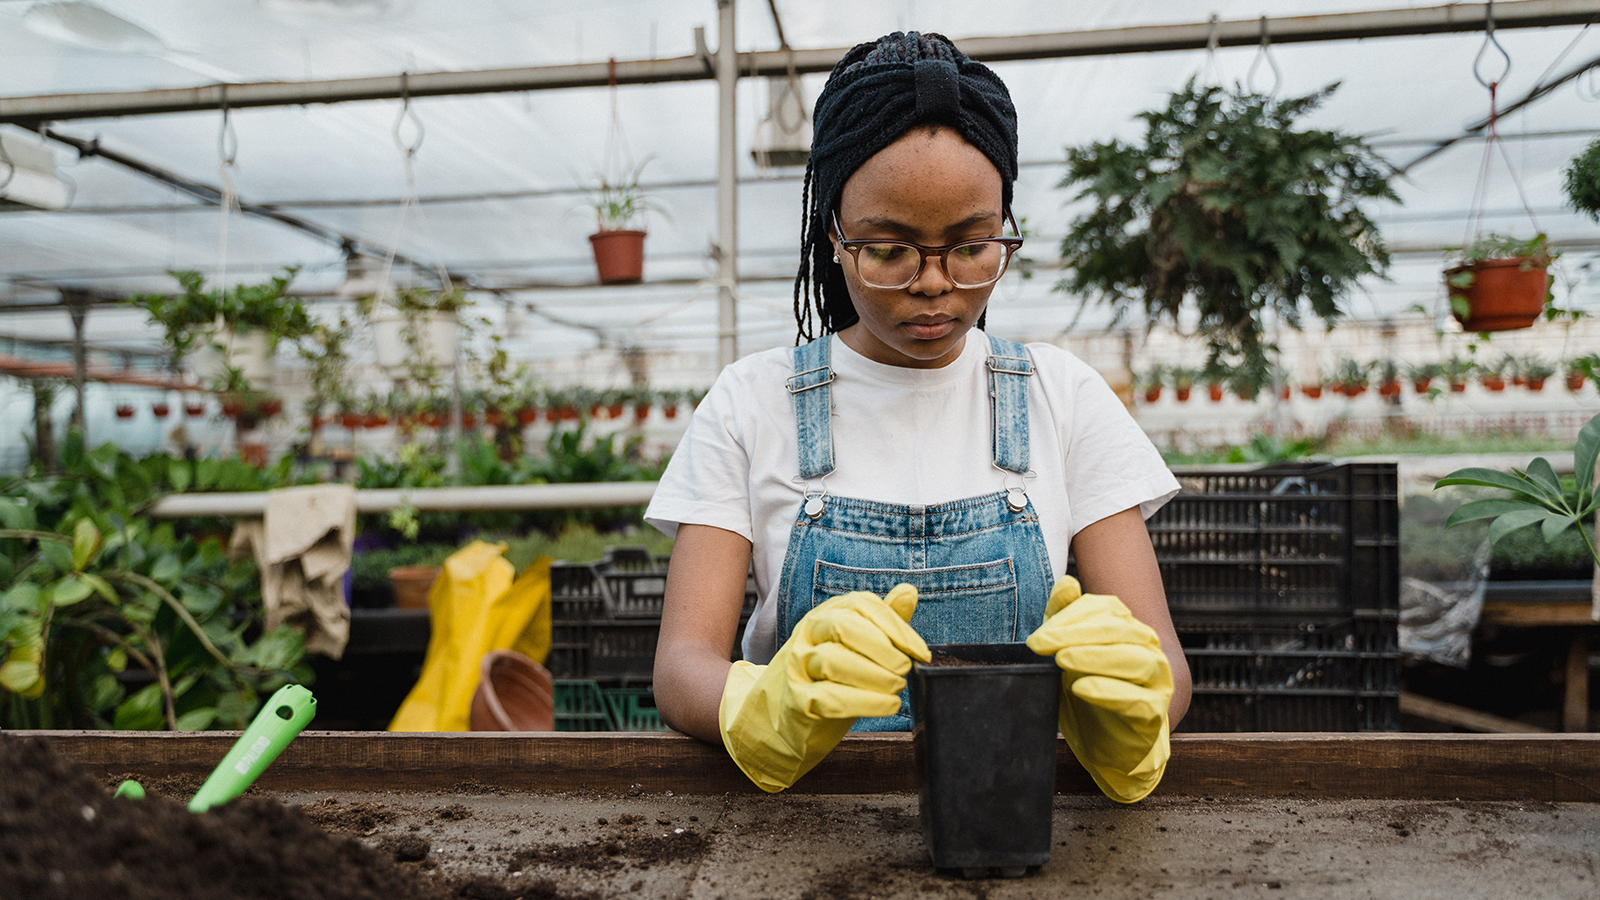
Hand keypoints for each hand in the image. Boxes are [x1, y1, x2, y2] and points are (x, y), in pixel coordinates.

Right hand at [719, 584, 929, 791]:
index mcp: (826, 615)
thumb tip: (909, 591)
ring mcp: (799, 667)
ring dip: (874, 675)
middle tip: (904, 668)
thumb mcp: (856, 645)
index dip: (896, 627)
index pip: (862, 605)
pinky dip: (864, 702)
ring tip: (897, 688)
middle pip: (843, 626)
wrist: (781, 719)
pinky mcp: (797, 701)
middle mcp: (809, 635)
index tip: (920, 652)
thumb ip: (883, 620)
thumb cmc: (828, 679)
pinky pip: (828, 698)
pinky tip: (886, 704)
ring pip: (833, 661)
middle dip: (882, 647)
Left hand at [1026, 576, 1172, 802]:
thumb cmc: (1087, 693)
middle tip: (1040, 643)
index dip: (1071, 616)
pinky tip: (1082, 688)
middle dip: (1075, 634)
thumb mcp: (1066, 654)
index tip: (1037, 635)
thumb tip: (1067, 582)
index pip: (1105, 609)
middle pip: (1118, 630)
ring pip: (1136, 660)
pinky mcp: (1155, 714)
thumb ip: (1064, 619)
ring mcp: (1157, 682)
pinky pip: (1139, 701)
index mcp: (1128, 628)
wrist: (1107, 746)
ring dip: (1095, 657)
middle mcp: (1148, 649)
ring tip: (1063, 660)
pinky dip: (1110, 692)